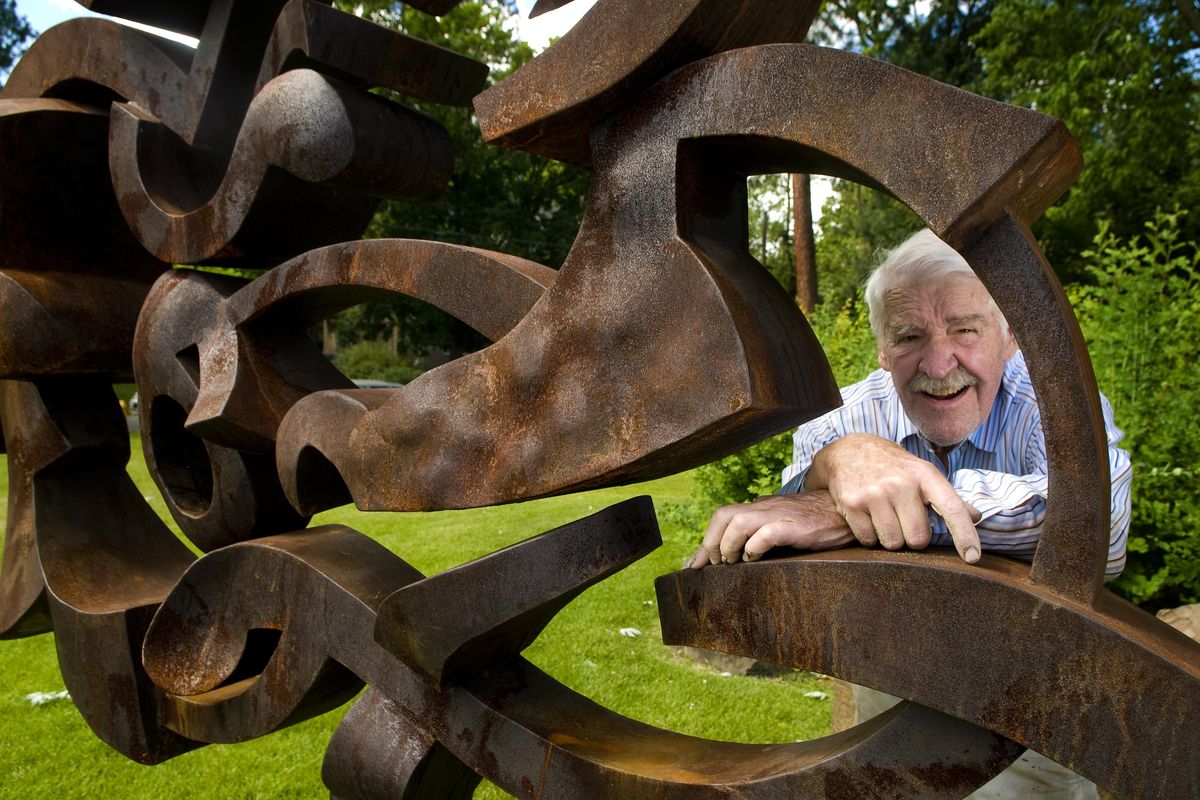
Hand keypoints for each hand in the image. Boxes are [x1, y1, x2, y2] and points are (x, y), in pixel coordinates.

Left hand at [689, 491, 853, 567]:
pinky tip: (755, 559)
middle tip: (715, 565)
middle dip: (711, 542)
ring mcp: (778, 515)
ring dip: (728, 545)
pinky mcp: (794, 526)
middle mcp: (764, 508)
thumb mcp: (781, 525)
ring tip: (732, 563)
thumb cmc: (813, 523)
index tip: (695, 565)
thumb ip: (760, 534)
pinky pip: (766, 532)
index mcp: (759, 508)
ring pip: (738, 521)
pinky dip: (754, 546)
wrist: (844, 510)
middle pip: (723, 515)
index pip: (722, 517)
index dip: (705, 541)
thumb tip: (736, 558)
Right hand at [806, 433, 981, 563]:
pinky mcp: (852, 504)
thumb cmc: (893, 468)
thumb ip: (946, 497)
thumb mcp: (921, 473)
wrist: (849, 451)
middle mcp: (901, 483)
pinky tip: (868, 518)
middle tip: (903, 521)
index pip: (952, 508)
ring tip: (884, 518)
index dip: (965, 535)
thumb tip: (977, 517)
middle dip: (912, 537)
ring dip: (890, 538)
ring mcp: (874, 493)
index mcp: (925, 475)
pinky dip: (869, 537)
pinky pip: (868, 540)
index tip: (973, 557)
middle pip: (918, 538)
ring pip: (893, 543)